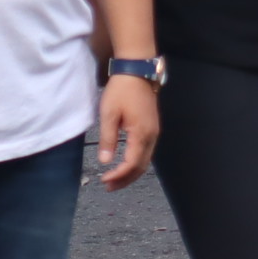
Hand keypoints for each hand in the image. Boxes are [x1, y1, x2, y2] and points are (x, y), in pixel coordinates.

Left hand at [93, 75, 157, 189]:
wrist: (137, 71)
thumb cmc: (121, 90)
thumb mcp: (109, 114)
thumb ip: (108, 139)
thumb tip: (105, 161)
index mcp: (141, 134)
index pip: (132, 164)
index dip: (118, 175)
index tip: (103, 180)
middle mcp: (152, 136)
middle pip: (142, 167)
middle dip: (125, 179)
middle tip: (109, 187)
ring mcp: (154, 132)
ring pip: (146, 160)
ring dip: (131, 172)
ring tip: (115, 179)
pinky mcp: (152, 128)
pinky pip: (147, 152)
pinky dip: (136, 162)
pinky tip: (125, 164)